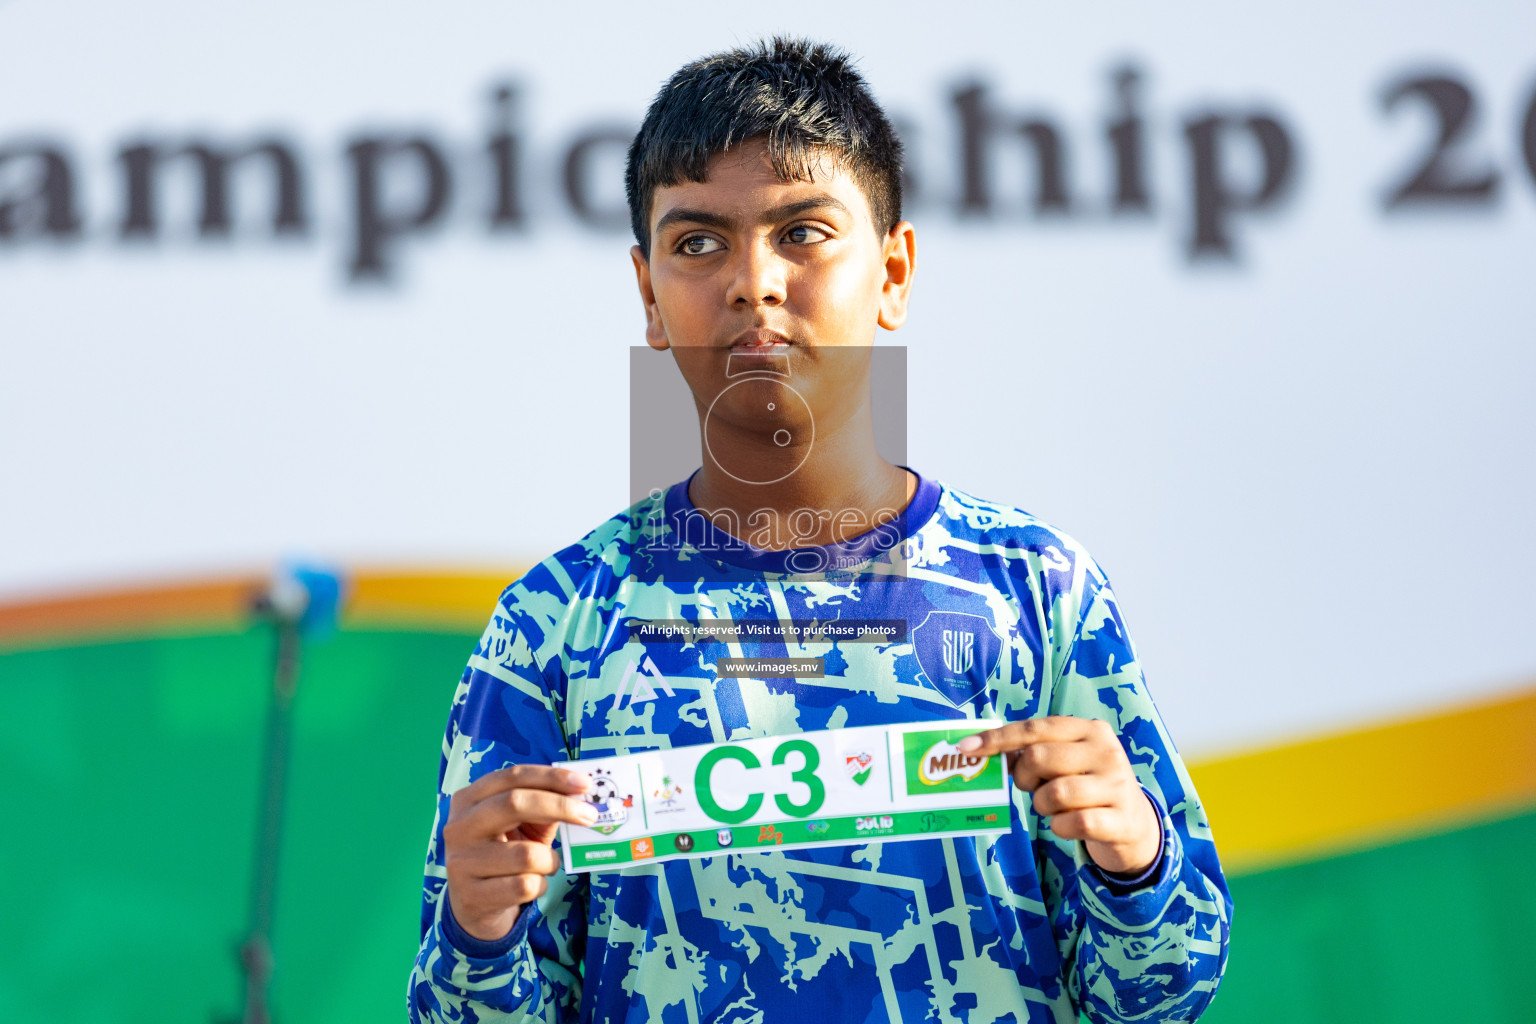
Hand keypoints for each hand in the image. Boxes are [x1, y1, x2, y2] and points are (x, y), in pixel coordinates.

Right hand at [442, 765, 596, 941]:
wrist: (475, 905)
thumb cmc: (505, 854)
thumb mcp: (520, 825)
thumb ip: (544, 806)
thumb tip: (581, 794)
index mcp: (469, 799)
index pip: (513, 776)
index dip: (551, 777)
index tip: (584, 783)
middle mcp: (459, 827)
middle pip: (514, 804)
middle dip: (560, 806)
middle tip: (589, 815)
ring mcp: (461, 862)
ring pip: (527, 854)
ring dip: (550, 860)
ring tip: (547, 864)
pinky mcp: (472, 896)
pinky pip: (525, 886)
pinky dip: (541, 885)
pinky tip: (533, 885)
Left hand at [957, 716, 1160, 876]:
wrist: (1135, 827)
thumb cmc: (1086, 788)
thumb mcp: (1066, 763)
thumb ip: (1034, 753)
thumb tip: (981, 750)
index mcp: (1089, 730)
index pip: (1035, 728)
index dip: (998, 738)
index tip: (966, 748)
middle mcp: (1106, 752)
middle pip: (1040, 758)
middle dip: (1024, 777)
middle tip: (1031, 787)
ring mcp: (1117, 785)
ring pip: (1054, 793)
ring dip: (1042, 806)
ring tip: (1054, 807)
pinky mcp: (1120, 819)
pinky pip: (1070, 823)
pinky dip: (1059, 827)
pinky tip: (1068, 825)